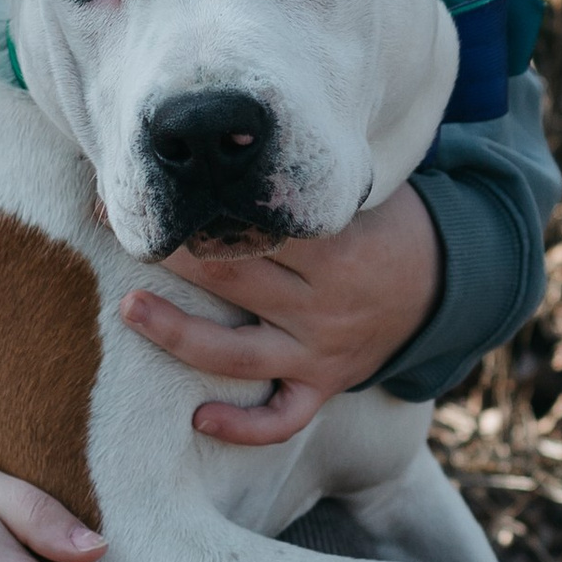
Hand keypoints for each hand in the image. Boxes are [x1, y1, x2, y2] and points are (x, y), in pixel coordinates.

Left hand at [120, 183, 442, 446]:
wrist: (445, 287)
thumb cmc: (387, 226)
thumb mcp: (362, 189)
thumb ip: (308, 177)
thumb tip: (233, 134)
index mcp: (335, 249)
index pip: (251, 225)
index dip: (193, 205)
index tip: (147, 184)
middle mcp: (323, 306)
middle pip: (231, 277)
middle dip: (169, 252)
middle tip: (116, 228)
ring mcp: (320, 352)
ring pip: (237, 354)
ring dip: (177, 334)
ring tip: (131, 309)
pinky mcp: (323, 386)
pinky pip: (282, 419)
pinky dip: (243, 427)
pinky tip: (199, 420)